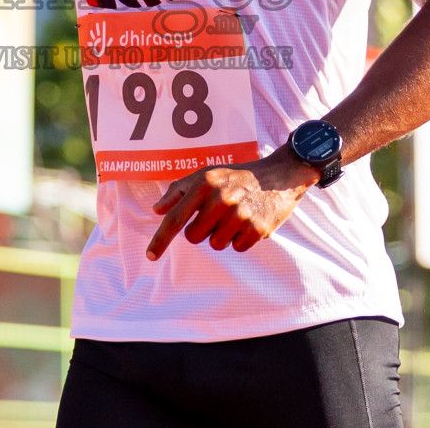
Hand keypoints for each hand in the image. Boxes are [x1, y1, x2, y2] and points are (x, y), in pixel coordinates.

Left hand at [145, 147, 318, 259]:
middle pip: (194, 237)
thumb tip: (157, 210)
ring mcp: (240, 215)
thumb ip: (179, 190)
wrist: (279, 175)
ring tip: (236, 216)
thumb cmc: (237, 176)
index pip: (176, 218)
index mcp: (205, 184)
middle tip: (216, 215)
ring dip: (222, 235)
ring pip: (215, 244)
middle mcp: (221, 199)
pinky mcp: (257, 229)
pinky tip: (249, 221)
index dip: (161, 239)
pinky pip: (236, 248)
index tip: (150, 255)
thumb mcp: (207, 174)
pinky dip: (240, 239)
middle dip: (201, 231)